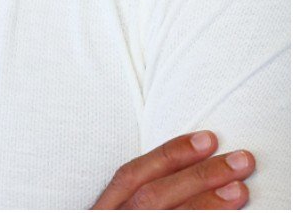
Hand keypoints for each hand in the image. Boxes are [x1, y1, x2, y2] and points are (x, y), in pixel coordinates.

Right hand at [92, 131, 255, 208]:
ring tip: (239, 188)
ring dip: (207, 203)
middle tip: (238, 161)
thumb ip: (140, 194)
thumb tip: (186, 169)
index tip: (207, 139)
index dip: (168, 154)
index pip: (131, 175)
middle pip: (151, 195)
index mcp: (105, 208)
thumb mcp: (120, 209)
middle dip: (196, 176)